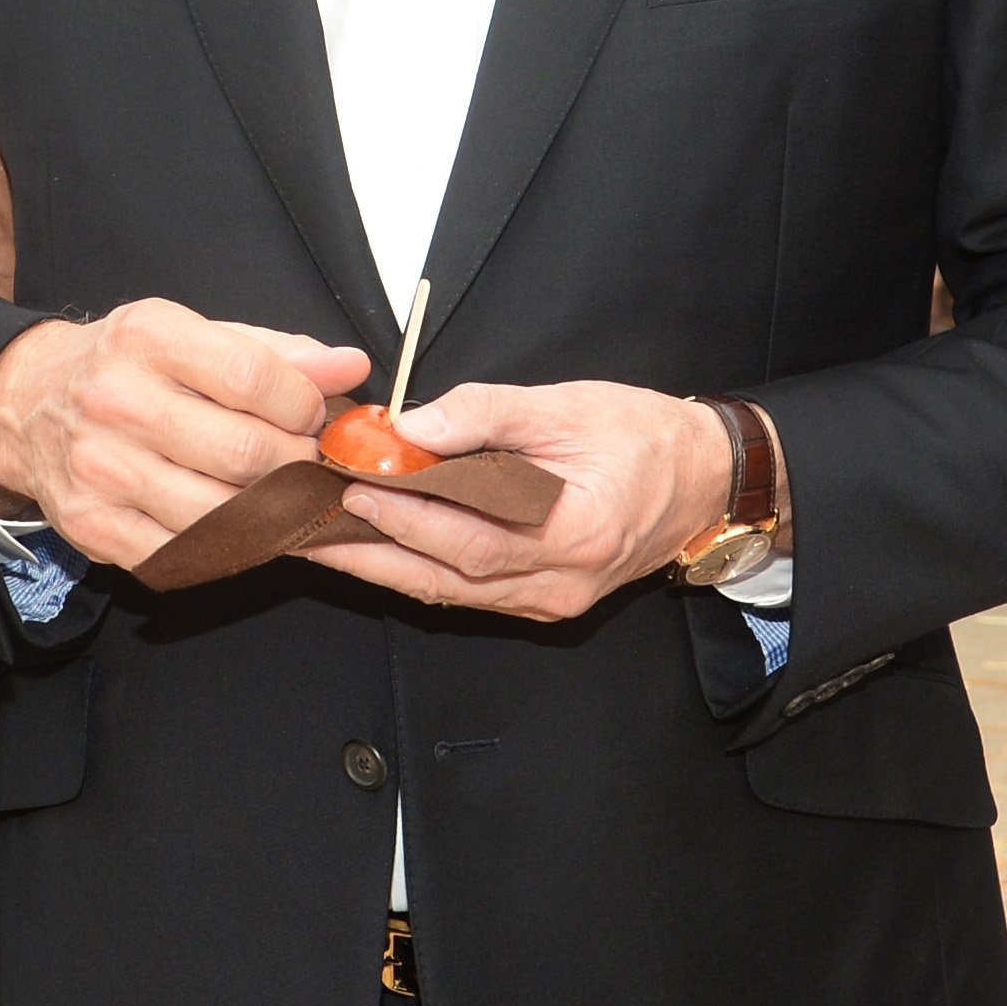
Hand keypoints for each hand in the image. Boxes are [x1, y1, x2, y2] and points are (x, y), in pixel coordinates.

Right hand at [0, 299, 365, 570]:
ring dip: (267, 514)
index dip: (305, 405)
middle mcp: (117, 401)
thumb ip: (277, 353)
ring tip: (278, 497)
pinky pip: (184, 554)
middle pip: (243, 453)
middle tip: (305, 465)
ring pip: (219, 513)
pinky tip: (234, 525)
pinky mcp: (92, 525)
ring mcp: (101, 469)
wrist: (27, 405)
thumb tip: (351, 367)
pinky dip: (224, 547)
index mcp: (149, 339)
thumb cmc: (126, 367)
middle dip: (294, 466)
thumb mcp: (194, 336)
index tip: (313, 415)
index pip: (254, 378)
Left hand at [304, 382, 734, 623]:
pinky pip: (464, 592)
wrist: (700, 479)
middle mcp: (559, 582)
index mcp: (576, 532)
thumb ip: (487, 413)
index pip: (472, 534)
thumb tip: (415, 423)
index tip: (353, 486)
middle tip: (306, 527)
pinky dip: (413, 569)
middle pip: (446, 578)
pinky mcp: (539, 600)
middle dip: (368, 552)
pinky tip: (371, 551)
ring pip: (447, 591)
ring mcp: (549, 600)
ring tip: (319, 541)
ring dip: (380, 566)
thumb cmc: (642, 437)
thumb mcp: (568, 405)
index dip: (406, 514)